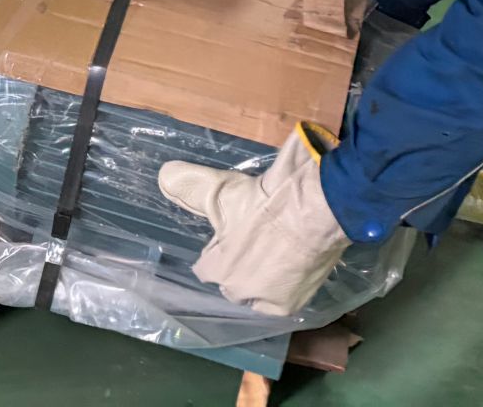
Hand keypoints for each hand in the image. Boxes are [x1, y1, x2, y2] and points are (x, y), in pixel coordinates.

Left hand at [158, 124, 350, 315]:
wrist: (318, 211)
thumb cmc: (266, 200)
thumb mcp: (223, 189)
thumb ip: (190, 186)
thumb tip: (164, 176)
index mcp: (217, 267)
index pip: (205, 267)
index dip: (217, 251)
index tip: (230, 236)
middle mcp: (236, 291)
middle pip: (232, 283)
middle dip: (240, 267)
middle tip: (257, 241)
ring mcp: (264, 301)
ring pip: (257, 292)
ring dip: (263, 277)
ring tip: (276, 251)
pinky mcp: (290, 306)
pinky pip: (280, 299)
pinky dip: (285, 284)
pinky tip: (291, 266)